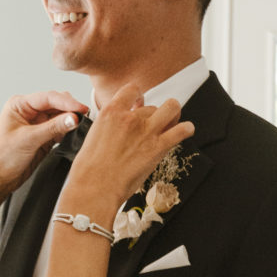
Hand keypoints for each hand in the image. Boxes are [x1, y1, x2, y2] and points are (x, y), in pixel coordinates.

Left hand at [0, 91, 88, 198]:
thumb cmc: (0, 157)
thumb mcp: (28, 139)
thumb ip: (52, 128)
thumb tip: (73, 118)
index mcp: (19, 105)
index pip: (48, 97)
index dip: (66, 102)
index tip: (81, 109)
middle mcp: (29, 112)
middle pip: (56, 105)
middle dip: (70, 110)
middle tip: (84, 117)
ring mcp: (37, 125)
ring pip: (60, 117)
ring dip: (70, 121)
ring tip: (81, 126)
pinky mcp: (43, 138)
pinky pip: (60, 130)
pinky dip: (68, 132)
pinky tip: (74, 135)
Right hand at [66, 98, 193, 225]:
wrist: (95, 187)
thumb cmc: (90, 168)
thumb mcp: (94, 135)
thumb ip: (110, 125)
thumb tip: (119, 125)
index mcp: (112, 112)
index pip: (132, 89)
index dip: (138, 95)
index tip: (138, 103)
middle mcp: (131, 118)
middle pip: (152, 106)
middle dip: (153, 115)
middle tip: (153, 125)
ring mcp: (146, 131)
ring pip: (171, 108)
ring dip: (173, 114)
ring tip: (172, 123)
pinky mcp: (158, 147)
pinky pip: (182, 130)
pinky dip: (186, 129)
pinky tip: (185, 131)